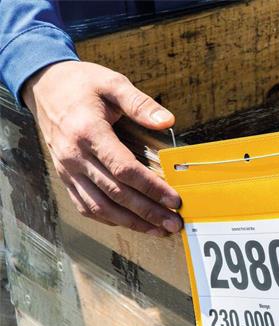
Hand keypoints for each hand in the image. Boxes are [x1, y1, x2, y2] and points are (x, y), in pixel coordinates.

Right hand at [22, 61, 181, 235]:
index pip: (124, 169)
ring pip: (100, 207)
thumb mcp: (112, 83)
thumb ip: (140, 103)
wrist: (44, 86)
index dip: (151, 188)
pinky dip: (109, 219)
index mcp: (89, 132)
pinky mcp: (65, 177)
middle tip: (173, 223)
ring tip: (157, 229)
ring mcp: (67, 170)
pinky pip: (85, 206)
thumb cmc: (82, 85)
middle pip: (116, 193)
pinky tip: (130, 223)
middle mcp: (75, 156)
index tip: (174, 199)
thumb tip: (167, 121)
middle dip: (148, 212)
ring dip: (131, 222)